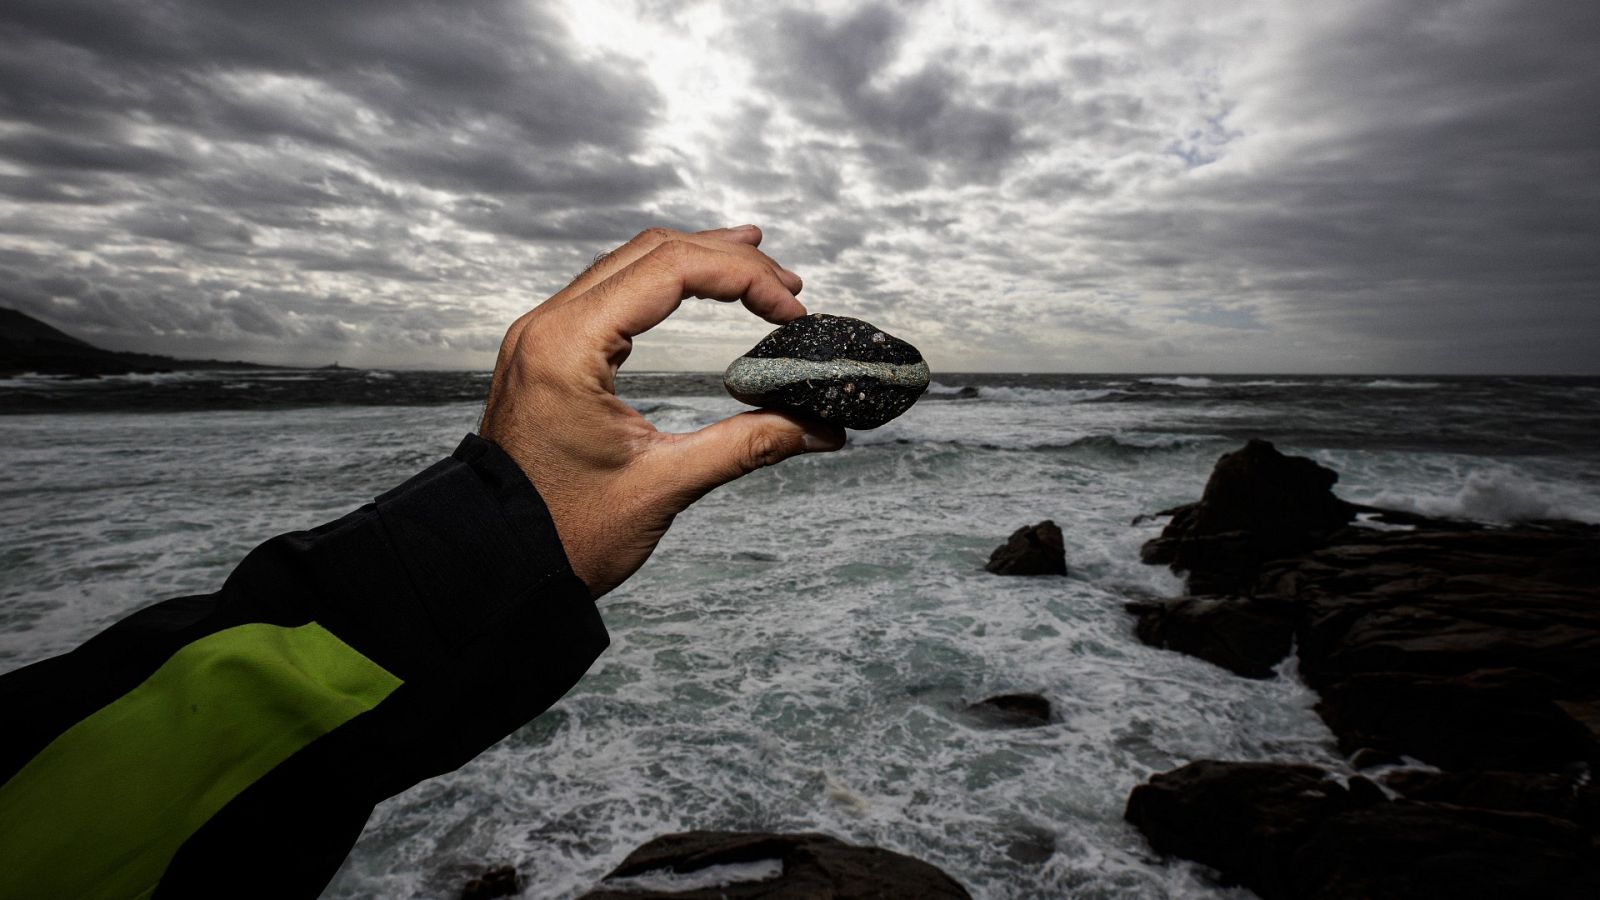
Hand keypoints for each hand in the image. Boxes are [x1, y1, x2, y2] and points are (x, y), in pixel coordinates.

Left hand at [479, 225, 846, 597]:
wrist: (494, 565)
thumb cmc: (563, 534)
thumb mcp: (663, 485)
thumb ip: (748, 445)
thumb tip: (821, 429)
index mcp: (568, 347)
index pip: (671, 269)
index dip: (743, 278)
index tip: (792, 308)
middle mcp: (548, 326)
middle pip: (652, 252)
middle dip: (728, 260)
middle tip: (789, 284)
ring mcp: (543, 336)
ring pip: (630, 262)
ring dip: (697, 260)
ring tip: (757, 264)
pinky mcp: (548, 353)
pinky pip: (611, 289)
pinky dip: (663, 280)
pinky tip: (698, 285)